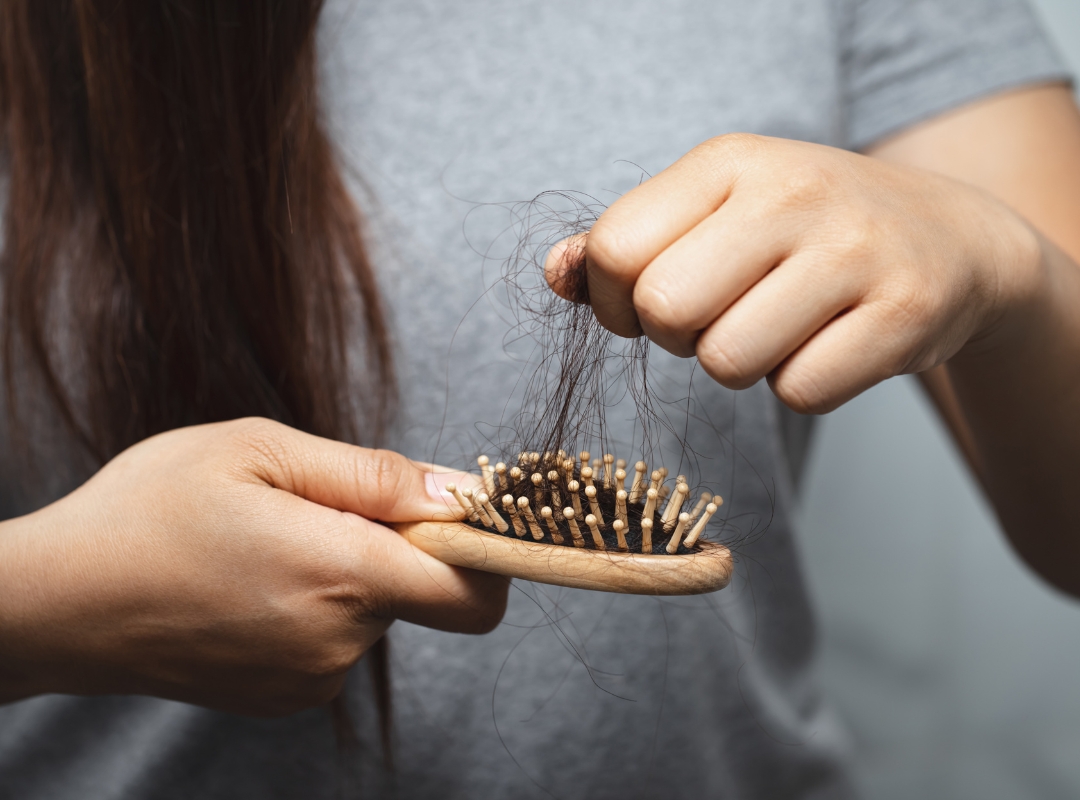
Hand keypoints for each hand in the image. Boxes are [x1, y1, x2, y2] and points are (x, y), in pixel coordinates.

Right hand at [0, 418, 506, 714]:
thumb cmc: (150, 509)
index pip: (475, 591)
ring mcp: (311, 679)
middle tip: (312, 508)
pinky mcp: (285, 698)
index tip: (455, 514)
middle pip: (423, 590)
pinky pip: (337, 639)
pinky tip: (252, 582)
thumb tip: (461, 492)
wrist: (56, 603)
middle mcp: (338, 641)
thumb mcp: (261, 451)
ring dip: (346, 572)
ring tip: (266, 543)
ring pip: (375, 611)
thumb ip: (374, 475)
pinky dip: (317, 606)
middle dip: (393, 544)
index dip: (486, 550)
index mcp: (342, 573)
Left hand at [547, 134, 1041, 412]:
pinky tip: (830, 343)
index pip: (615, 249)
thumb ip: (626, 242)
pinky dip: (804, 386)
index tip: (650, 304)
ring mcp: (855, 249)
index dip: (615, 301)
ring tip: (780, 326)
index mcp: (729, 162)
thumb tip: (555, 274)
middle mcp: (792, 192)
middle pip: (664, 310)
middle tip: (720, 318)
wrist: (952, 240)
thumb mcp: (716, 212)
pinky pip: (800, 393)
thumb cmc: (806, 233)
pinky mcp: (905, 311)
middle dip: (678, 337)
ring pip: (727, 363)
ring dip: (740, 365)